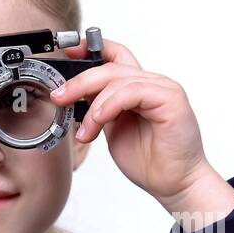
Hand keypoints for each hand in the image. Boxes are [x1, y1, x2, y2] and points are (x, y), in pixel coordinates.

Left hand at [50, 38, 233, 217]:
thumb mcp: (112, 129)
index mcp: (139, 88)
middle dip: (78, 81)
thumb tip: (73, 94)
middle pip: (110, 66)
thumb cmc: (149, 161)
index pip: (115, 55)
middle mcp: (153, 83)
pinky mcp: (171, 98)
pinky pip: (131, 91)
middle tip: (59, 97)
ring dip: (93, 105)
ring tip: (85, 132)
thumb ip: (100, 108)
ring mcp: (163, 88)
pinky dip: (109, 106)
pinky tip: (98, 122)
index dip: (89, 49)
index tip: (66, 52)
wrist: (174, 184)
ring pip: (118, 79)